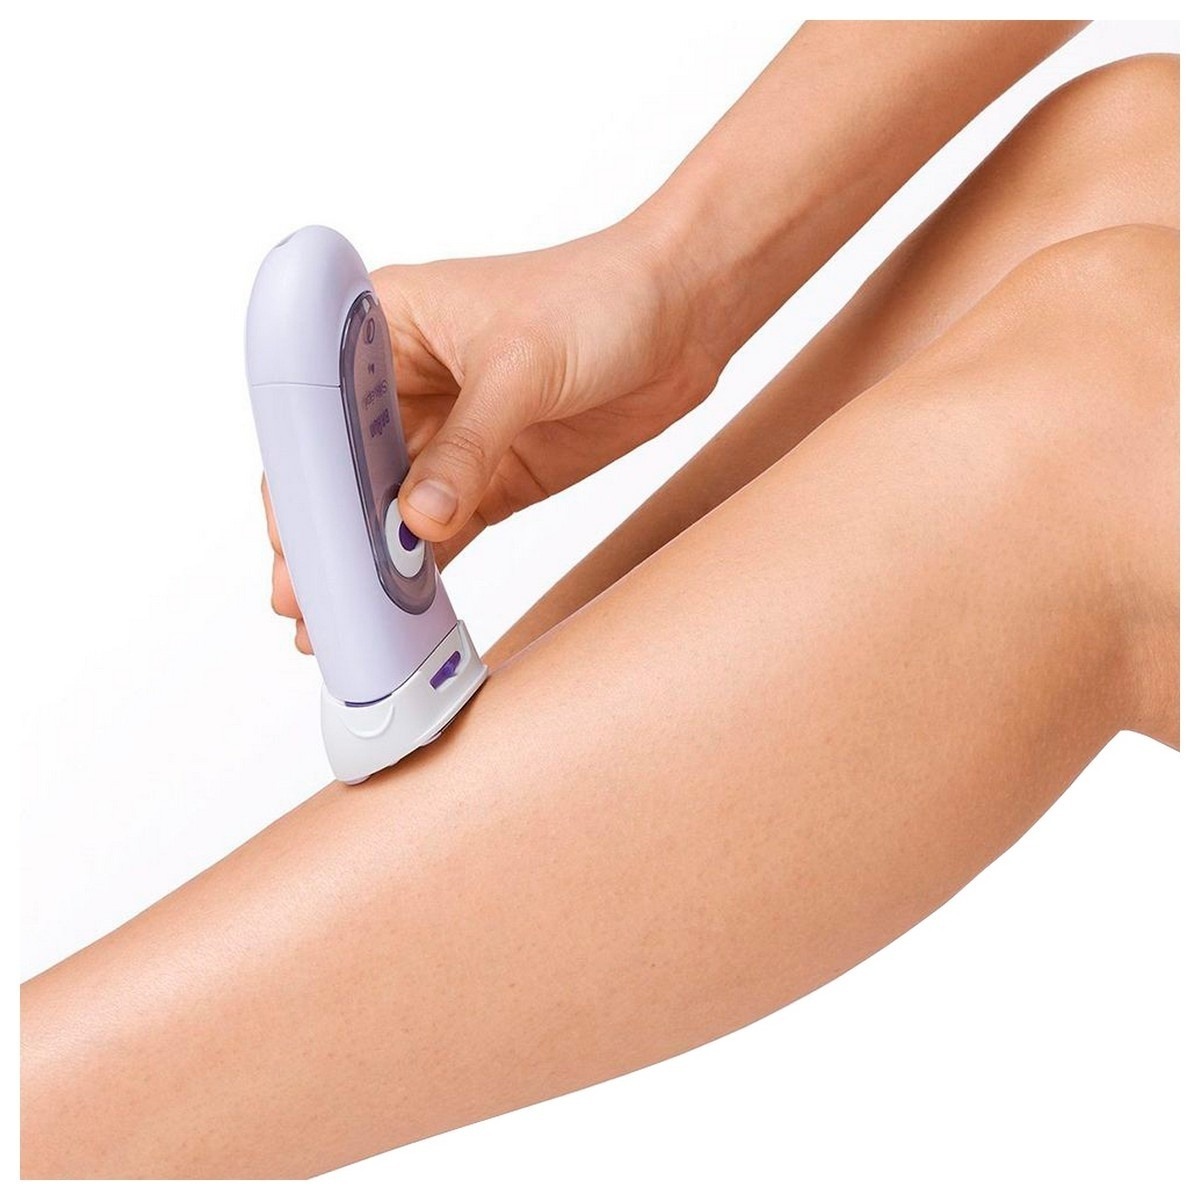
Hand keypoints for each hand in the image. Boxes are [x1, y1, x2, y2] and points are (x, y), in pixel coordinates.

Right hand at [265, 217, 726, 651]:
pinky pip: (444, 529)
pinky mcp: (492, 474)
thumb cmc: (598, 297)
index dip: (298, 476)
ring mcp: (450, 435)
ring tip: (336, 621)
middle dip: (325, 535)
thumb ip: (468, 446)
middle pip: (348, 470)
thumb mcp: (522, 366)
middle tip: (303, 602)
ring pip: (391, 509)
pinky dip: (423, 568)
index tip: (289, 537)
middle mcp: (405, 383)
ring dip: (368, 563)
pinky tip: (398, 606)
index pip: (319, 408)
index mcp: (384, 326)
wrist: (684, 314)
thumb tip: (417, 522)